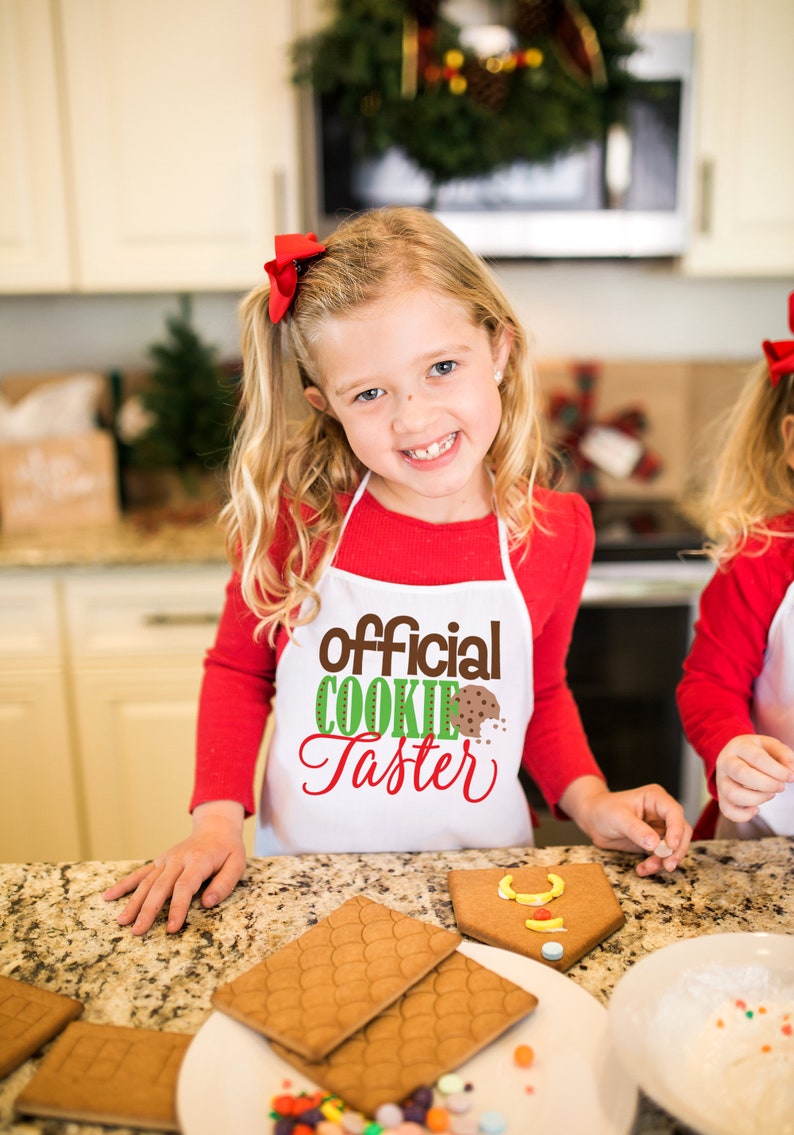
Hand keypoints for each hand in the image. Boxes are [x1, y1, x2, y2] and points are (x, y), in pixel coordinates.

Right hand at [102, 801, 246, 935]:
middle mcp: (178, 860)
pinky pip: (140, 873)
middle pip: (160, 887)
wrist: (215, 827)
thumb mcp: (237, 863)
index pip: (184, 887)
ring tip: (122, 921)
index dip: (177, 908)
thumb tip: (208, 903)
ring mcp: (166, 860)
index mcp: (198, 861)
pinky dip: (124, 884)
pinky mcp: (159, 861)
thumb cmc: (228, 849)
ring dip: (133, 902)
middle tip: (138, 931)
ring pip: (146, 882)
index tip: (171, 928)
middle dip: (148, 910)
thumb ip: (224, 883)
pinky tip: (108, 896)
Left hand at [560, 776, 691, 876]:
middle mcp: (661, 813)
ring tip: (648, 868)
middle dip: (676, 850)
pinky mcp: (654, 842)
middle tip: (668, 865)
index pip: (674, 813)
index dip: (677, 830)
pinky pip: (661, 856)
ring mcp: (659, 828)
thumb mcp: (618, 817)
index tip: (671, 847)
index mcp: (655, 798)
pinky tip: (642, 869)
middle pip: (681, 832)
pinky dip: (655, 864)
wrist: (592, 820)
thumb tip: (655, 844)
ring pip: (673, 847)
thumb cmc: (604, 810)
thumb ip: (636, 830)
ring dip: (664, 860)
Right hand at [715, 733, 793, 821]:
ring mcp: (721, 780)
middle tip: (781, 787)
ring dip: (757, 799)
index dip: (777, 770)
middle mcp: (725, 762)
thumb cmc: (755, 751)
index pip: (757, 758)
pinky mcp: (721, 796)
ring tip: (770, 795)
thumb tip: (791, 771)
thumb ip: (784, 755)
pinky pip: (727, 811)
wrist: (733, 754)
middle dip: (767, 784)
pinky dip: (743, 815)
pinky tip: (756, 809)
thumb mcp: (770, 745)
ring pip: (733, 794)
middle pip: (742, 774)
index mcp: (739, 746)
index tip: (791, 777)